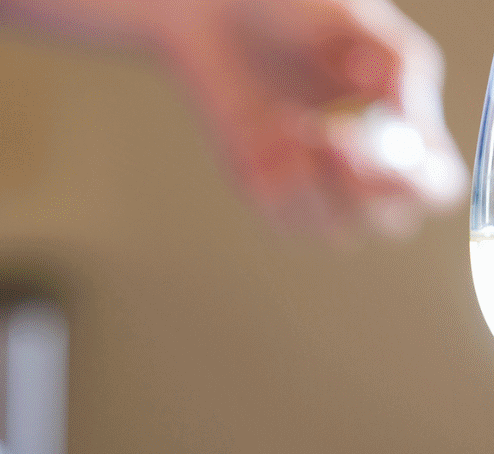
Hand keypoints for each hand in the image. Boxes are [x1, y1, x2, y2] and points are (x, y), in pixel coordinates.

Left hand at [157, 0, 465, 241]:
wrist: (222, 11)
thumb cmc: (293, 13)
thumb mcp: (366, 29)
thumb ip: (405, 70)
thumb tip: (415, 123)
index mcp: (398, 128)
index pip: (432, 188)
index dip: (421, 184)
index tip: (400, 153)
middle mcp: (356, 163)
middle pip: (388, 223)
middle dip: (371, 189)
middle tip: (343, 138)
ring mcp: (307, 180)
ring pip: (336, 231)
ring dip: (327, 190)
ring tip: (308, 128)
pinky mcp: (261, 185)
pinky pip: (283, 217)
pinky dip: (287, 187)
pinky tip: (277, 136)